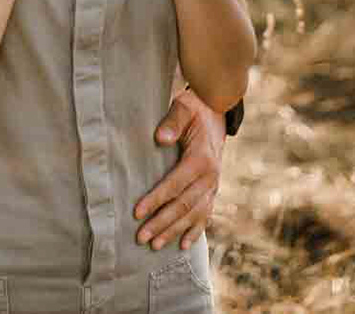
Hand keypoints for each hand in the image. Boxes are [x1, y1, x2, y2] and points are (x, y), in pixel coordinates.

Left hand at [133, 89, 225, 249]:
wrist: (217, 113)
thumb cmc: (195, 110)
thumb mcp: (184, 107)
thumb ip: (172, 122)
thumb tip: (161, 137)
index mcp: (201, 158)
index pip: (176, 183)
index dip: (156, 199)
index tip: (137, 212)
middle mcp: (210, 177)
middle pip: (183, 205)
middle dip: (162, 222)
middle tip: (141, 237)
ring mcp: (213, 186)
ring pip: (193, 214)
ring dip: (174, 231)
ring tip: (155, 246)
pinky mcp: (212, 191)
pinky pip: (205, 215)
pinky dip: (195, 231)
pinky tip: (183, 246)